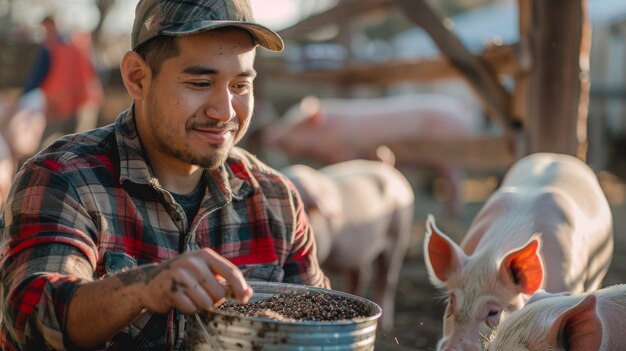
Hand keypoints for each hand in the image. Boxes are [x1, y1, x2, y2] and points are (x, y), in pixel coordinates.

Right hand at [115, 248, 252, 313]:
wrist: (149, 282)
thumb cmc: (183, 277)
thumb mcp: (204, 272)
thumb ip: (225, 281)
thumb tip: (248, 293)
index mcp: (205, 255)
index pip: (231, 272)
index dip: (241, 288)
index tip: (244, 299)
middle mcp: (193, 261)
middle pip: (219, 292)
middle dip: (213, 300)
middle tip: (201, 294)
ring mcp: (180, 274)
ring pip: (206, 302)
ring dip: (200, 305)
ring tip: (189, 296)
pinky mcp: (170, 289)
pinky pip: (191, 308)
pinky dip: (189, 309)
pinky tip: (180, 300)